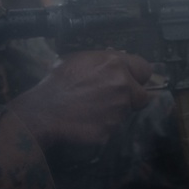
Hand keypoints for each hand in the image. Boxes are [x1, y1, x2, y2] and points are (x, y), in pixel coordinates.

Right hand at [8, 49, 152, 148]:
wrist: (44, 111)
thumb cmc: (58, 81)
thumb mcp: (79, 59)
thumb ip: (104, 60)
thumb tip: (117, 61)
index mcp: (116, 64)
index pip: (145, 69)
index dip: (138, 76)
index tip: (132, 81)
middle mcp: (122, 85)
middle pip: (142, 96)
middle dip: (132, 98)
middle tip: (115, 99)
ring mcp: (118, 109)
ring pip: (127, 112)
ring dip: (115, 111)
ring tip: (93, 109)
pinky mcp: (111, 129)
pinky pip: (113, 127)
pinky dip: (104, 125)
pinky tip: (88, 120)